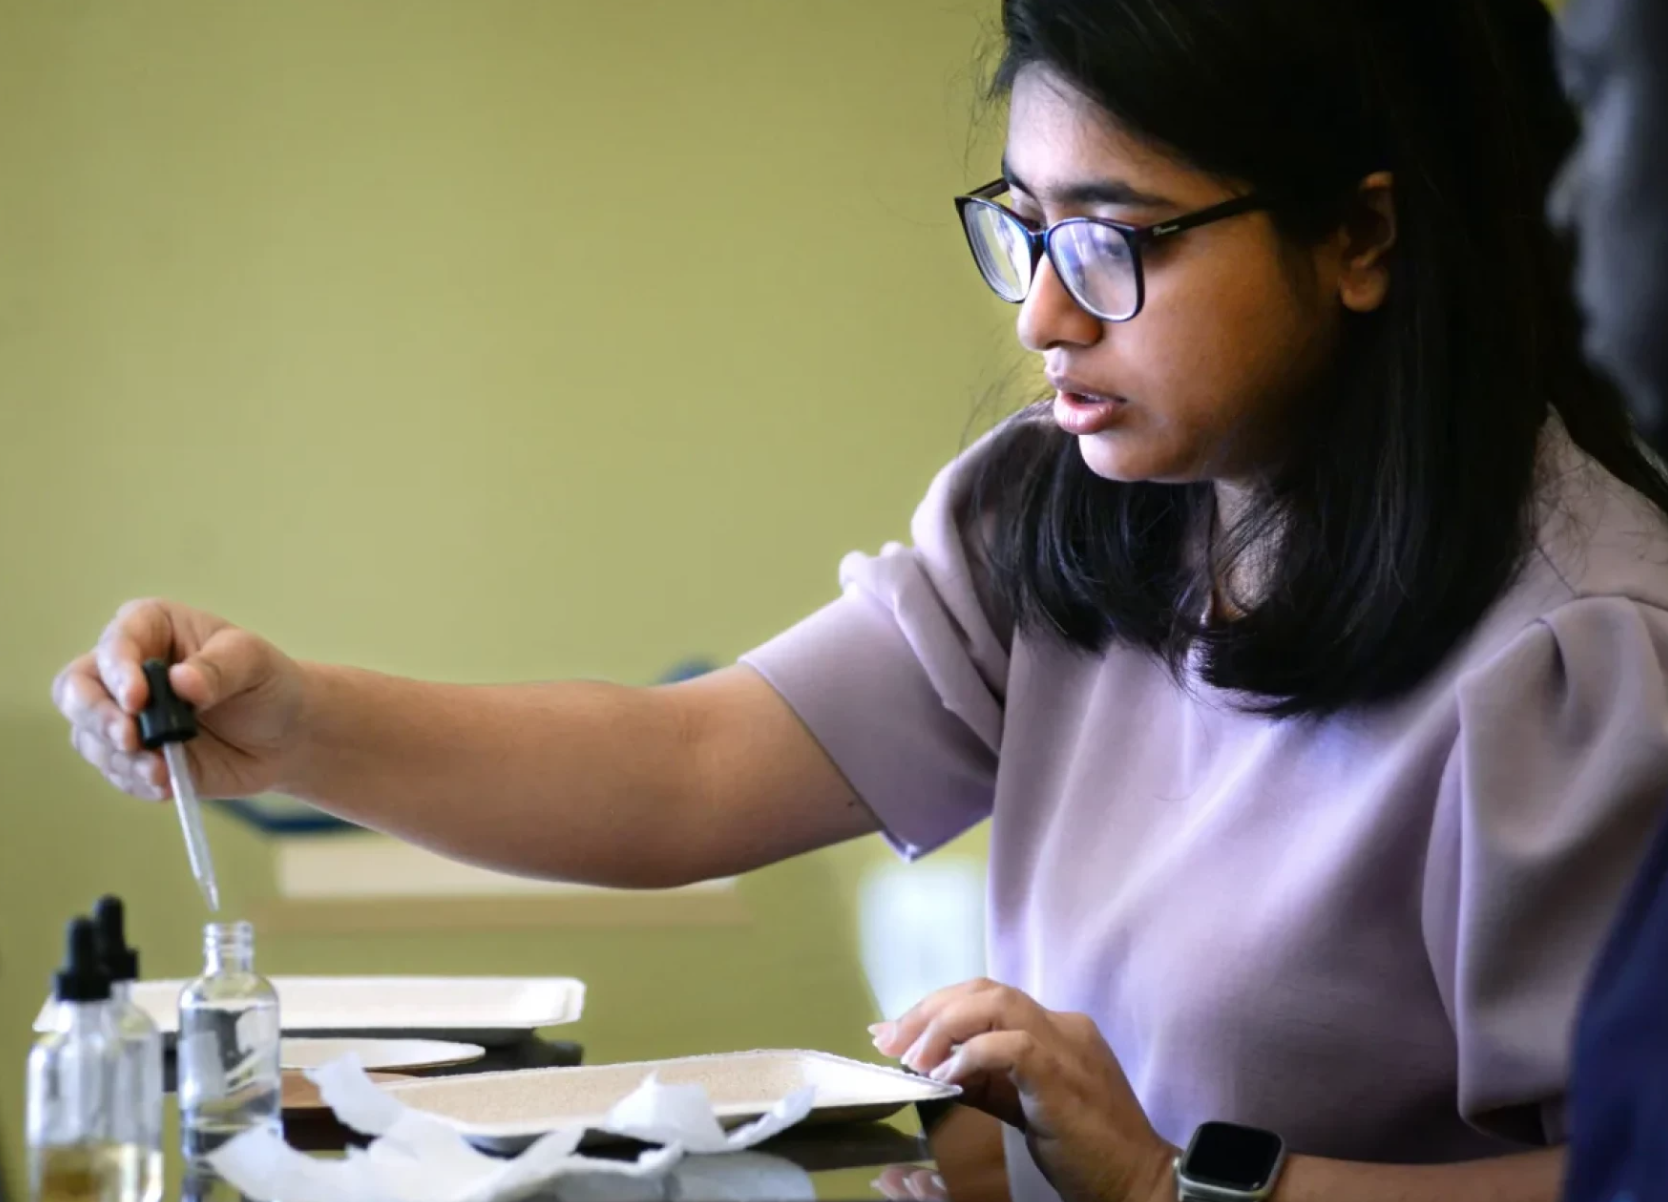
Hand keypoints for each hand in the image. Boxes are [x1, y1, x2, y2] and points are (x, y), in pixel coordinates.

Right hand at [53, 599, 305, 801]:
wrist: (286, 736)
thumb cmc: (267, 683)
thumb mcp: (254, 662)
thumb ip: (219, 668)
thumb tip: (182, 682)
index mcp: (149, 627)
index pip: (116, 643)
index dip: (119, 671)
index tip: (138, 700)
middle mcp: (124, 669)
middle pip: (76, 688)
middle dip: (98, 717)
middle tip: (130, 740)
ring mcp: (122, 715)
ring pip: (89, 734)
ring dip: (119, 757)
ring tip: (160, 772)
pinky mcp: (131, 755)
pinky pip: (113, 769)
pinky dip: (133, 780)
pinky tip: (164, 784)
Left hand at [871, 979, 1174, 1201]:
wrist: (1137, 1180)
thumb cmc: (1083, 1147)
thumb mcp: (1022, 1104)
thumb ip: (983, 1079)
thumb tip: (929, 1065)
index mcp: (1054, 1028)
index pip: (985, 995)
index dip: (934, 1007)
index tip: (893, 1032)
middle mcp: (1062, 1024)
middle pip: (984, 988)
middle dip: (929, 1009)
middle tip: (890, 1040)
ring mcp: (1066, 1045)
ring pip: (996, 1002)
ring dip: (944, 1025)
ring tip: (914, 1058)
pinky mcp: (1063, 1075)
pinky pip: (1011, 1046)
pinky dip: (970, 1055)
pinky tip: (946, 1077)